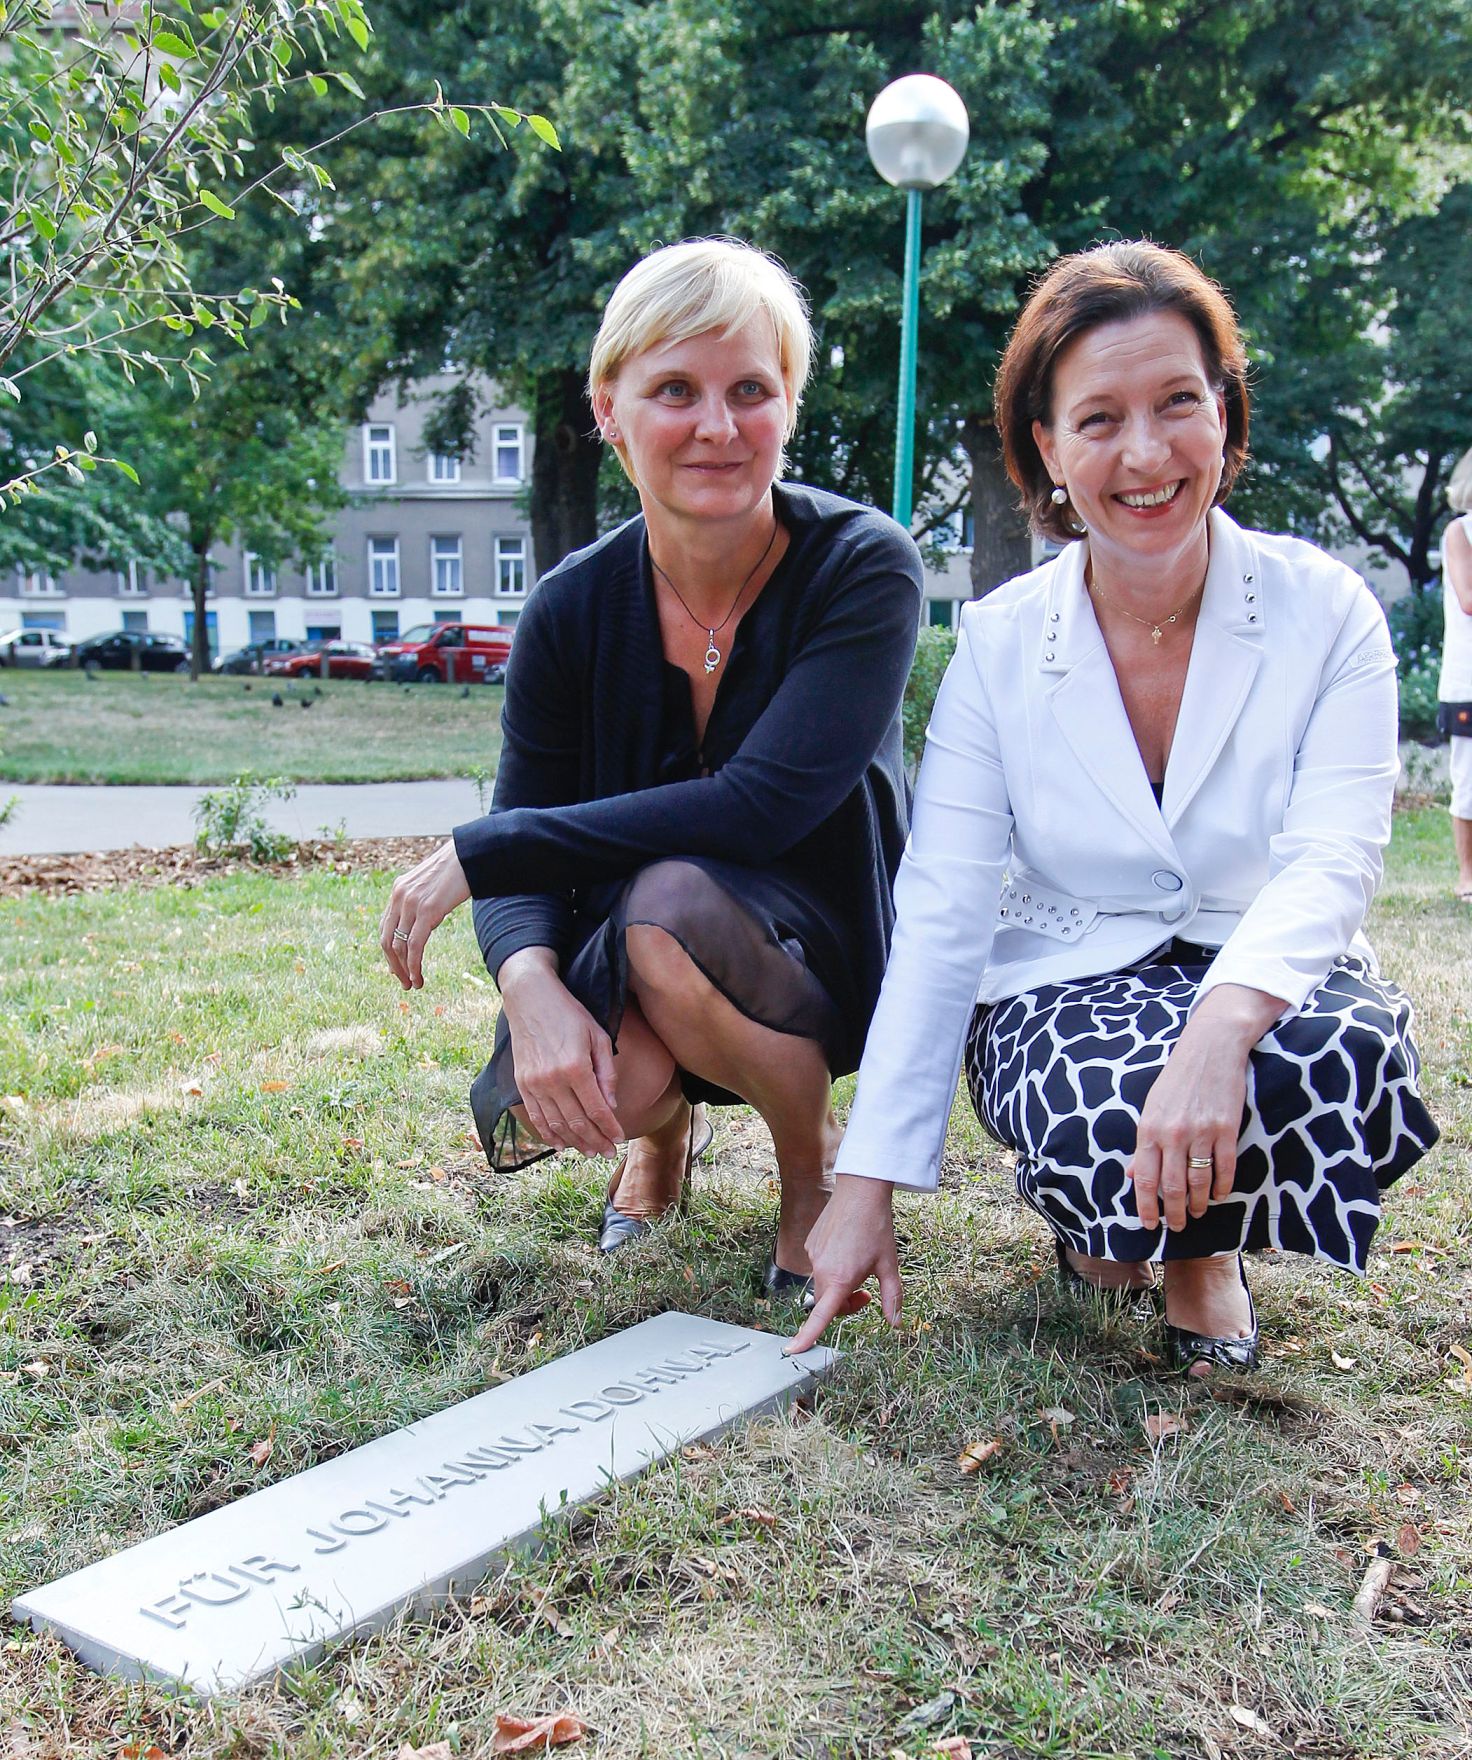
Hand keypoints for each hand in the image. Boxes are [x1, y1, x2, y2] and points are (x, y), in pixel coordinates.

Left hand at [380, 839, 470, 988]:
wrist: (470, 854)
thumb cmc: (457, 869)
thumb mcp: (432, 885)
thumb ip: (423, 902)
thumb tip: (427, 922)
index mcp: (398, 890)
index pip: (385, 927)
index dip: (389, 951)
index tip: (398, 967)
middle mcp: (399, 897)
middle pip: (386, 939)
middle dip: (393, 965)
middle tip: (403, 981)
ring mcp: (411, 904)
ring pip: (398, 946)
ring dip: (404, 970)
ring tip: (412, 984)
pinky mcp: (427, 911)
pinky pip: (414, 945)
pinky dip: (414, 965)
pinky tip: (418, 976)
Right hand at [497, 951, 621, 1157]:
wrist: (530, 998)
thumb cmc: (570, 1014)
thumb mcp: (598, 1036)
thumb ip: (607, 1073)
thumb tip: (612, 1105)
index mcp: (576, 1067)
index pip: (597, 1110)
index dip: (609, 1128)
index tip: (619, 1140)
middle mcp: (553, 1080)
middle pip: (578, 1122)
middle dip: (596, 1141)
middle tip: (608, 1153)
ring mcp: (535, 1084)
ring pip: (557, 1125)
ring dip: (576, 1142)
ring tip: (590, 1151)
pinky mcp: (522, 1085)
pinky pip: (536, 1117)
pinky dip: (549, 1134)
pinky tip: (561, 1144)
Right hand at [785, 1174, 901, 1353]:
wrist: (860, 1190)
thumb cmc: (877, 1226)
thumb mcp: (889, 1265)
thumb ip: (892, 1298)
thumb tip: (895, 1323)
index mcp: (840, 1278)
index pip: (821, 1315)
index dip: (807, 1336)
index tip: (793, 1351)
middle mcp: (822, 1268)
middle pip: (827, 1303)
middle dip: (845, 1305)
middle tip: (867, 1293)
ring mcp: (813, 1255)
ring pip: (823, 1284)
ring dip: (839, 1287)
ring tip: (860, 1268)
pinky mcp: (811, 1243)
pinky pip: (820, 1266)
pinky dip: (833, 1269)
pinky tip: (848, 1250)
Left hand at [1127, 984, 1281, 1231]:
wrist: (1210, 1048)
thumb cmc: (1177, 1079)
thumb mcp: (1152, 1108)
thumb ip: (1144, 1144)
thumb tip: (1134, 1175)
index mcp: (1149, 1129)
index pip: (1145, 1179)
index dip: (1146, 1207)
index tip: (1149, 1225)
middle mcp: (1173, 1134)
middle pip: (1172, 1187)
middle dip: (1175, 1213)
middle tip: (1179, 1226)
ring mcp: (1201, 1132)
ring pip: (1199, 1182)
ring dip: (1199, 1203)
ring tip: (1199, 1213)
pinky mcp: (1227, 1129)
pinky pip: (1225, 1168)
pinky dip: (1223, 1186)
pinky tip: (1220, 1195)